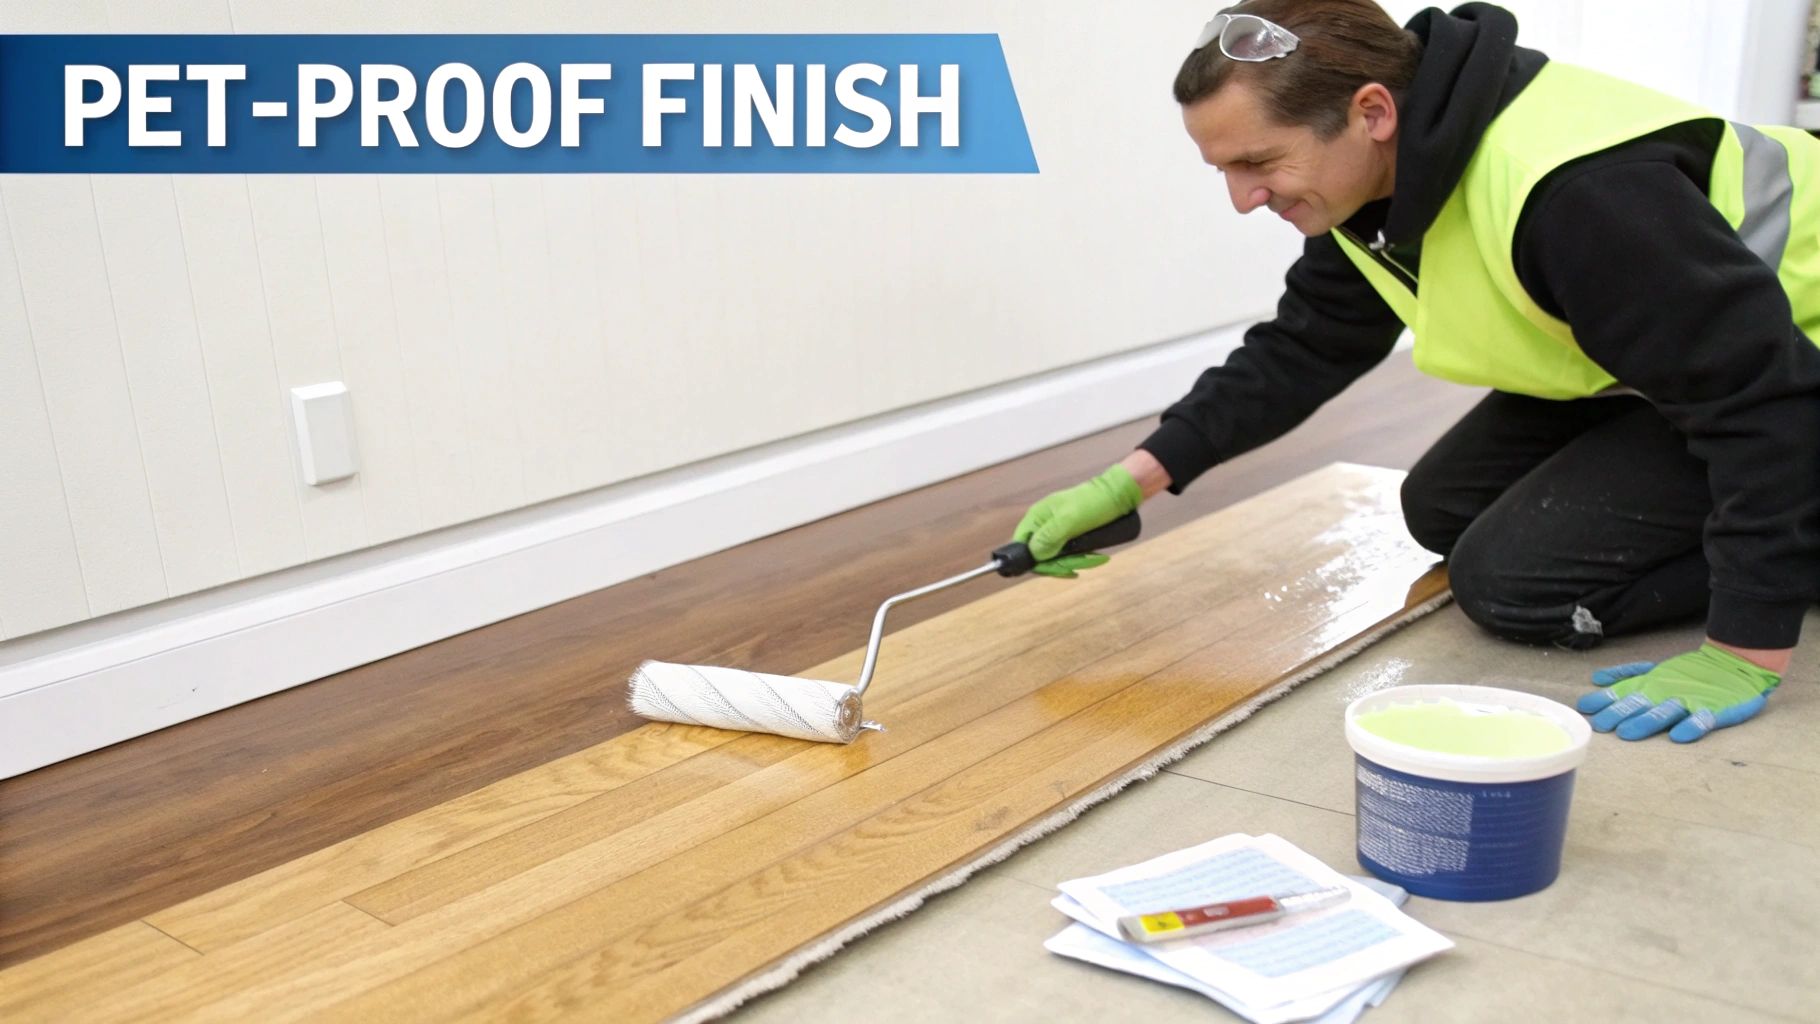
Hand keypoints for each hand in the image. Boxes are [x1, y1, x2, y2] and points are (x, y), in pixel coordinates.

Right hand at [1013, 464, 1143, 574]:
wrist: (1119, 494)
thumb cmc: (1093, 503)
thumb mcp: (1069, 521)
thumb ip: (1049, 537)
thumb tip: (1034, 555)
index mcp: (1037, 517)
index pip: (1022, 545)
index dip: (1033, 561)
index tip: (1052, 569)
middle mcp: (1044, 524)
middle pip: (1040, 554)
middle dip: (1059, 564)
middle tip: (1076, 569)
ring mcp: (1058, 529)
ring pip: (1057, 556)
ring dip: (1074, 562)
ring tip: (1093, 559)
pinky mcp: (1072, 533)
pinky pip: (1070, 552)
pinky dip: (1081, 557)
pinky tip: (1094, 557)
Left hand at [1576, 643, 1779, 741]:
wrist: (1733, 663)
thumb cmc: (1689, 672)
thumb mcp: (1654, 670)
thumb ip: (1626, 675)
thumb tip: (1596, 679)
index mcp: (1651, 685)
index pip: (1623, 693)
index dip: (1604, 701)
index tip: (1585, 710)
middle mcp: (1665, 693)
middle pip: (1639, 704)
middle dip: (1618, 714)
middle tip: (1601, 726)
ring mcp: (1689, 701)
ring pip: (1665, 712)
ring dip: (1645, 722)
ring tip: (1627, 733)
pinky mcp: (1714, 709)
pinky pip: (1702, 719)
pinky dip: (1691, 727)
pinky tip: (1679, 737)